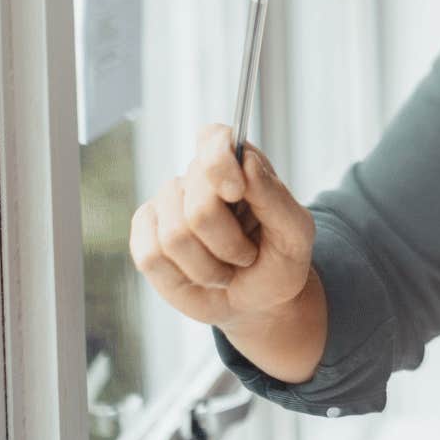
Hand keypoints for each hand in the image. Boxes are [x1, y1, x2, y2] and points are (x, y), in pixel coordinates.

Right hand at [130, 124, 315, 328]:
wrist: (257, 299)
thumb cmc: (279, 259)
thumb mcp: (294, 232)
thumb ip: (273, 195)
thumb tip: (246, 162)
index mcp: (238, 164)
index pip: (214, 139)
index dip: (219, 164)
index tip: (236, 192)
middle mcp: (197, 177)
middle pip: (199, 204)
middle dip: (228, 243)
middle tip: (246, 255)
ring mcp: (167, 204)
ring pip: (174, 237)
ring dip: (209, 267)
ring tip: (226, 269)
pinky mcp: (145, 235)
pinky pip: (151, 256)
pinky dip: (182, 277)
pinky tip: (199, 275)